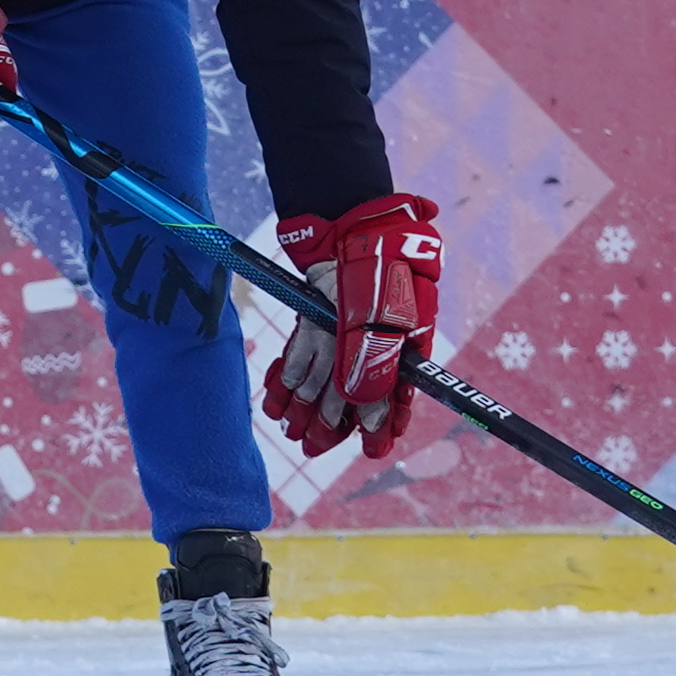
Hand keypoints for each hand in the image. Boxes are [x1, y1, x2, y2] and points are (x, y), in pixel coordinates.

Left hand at [264, 192, 442, 458]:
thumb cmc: (379, 272)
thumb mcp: (382, 321)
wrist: (353, 226)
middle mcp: (370, 344)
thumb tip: (365, 411)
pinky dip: (287, 378)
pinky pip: (301, 356)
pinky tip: (275, 399)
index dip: (381, 425)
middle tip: (310, 446)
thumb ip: (373, 365)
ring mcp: (341, 333)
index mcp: (400, 347)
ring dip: (305, 406)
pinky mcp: (316, 320)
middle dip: (332, 422)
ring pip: (322, 379)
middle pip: (351, 393)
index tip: (373, 449)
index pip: (391, 396)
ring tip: (290, 429)